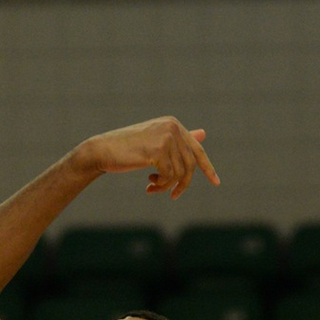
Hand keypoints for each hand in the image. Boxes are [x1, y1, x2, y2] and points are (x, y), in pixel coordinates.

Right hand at [76, 116, 220, 198]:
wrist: (102, 150)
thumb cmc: (127, 149)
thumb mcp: (156, 144)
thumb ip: (179, 141)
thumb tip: (204, 133)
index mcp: (173, 124)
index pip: (197, 149)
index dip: (208, 168)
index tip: (216, 183)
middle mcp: (172, 127)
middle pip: (190, 164)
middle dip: (182, 183)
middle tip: (173, 195)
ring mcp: (166, 137)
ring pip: (180, 172)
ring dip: (167, 186)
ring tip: (153, 187)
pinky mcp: (158, 150)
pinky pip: (169, 176)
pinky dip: (161, 185)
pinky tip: (149, 184)